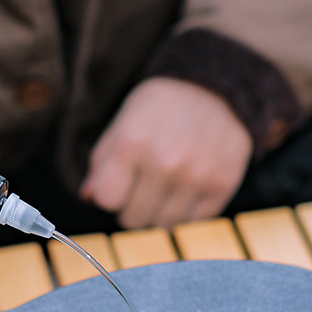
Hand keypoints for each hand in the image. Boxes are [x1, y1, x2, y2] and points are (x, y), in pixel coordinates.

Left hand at [79, 78, 252, 228]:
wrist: (215, 86)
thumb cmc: (158, 108)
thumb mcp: (122, 125)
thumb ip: (101, 164)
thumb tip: (89, 197)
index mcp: (131, 144)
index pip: (107, 200)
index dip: (110, 194)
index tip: (120, 182)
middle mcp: (164, 162)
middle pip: (133, 219)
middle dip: (133, 206)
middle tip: (143, 184)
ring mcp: (196, 175)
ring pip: (163, 225)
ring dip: (160, 211)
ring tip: (165, 186)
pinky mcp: (222, 184)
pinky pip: (194, 221)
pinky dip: (187, 210)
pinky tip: (187, 187)